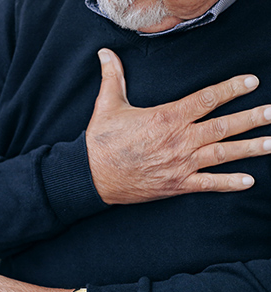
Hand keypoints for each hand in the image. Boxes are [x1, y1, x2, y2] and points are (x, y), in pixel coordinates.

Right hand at [86, 48, 270, 204]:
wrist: (91, 175)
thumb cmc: (100, 142)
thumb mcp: (106, 105)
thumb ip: (112, 77)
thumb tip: (105, 54)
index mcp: (166, 118)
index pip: (206, 99)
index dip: (231, 89)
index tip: (251, 82)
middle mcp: (179, 140)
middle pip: (223, 126)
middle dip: (252, 118)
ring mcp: (180, 164)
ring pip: (223, 154)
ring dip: (251, 148)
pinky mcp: (176, 184)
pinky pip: (208, 184)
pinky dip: (229, 183)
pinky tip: (249, 180)